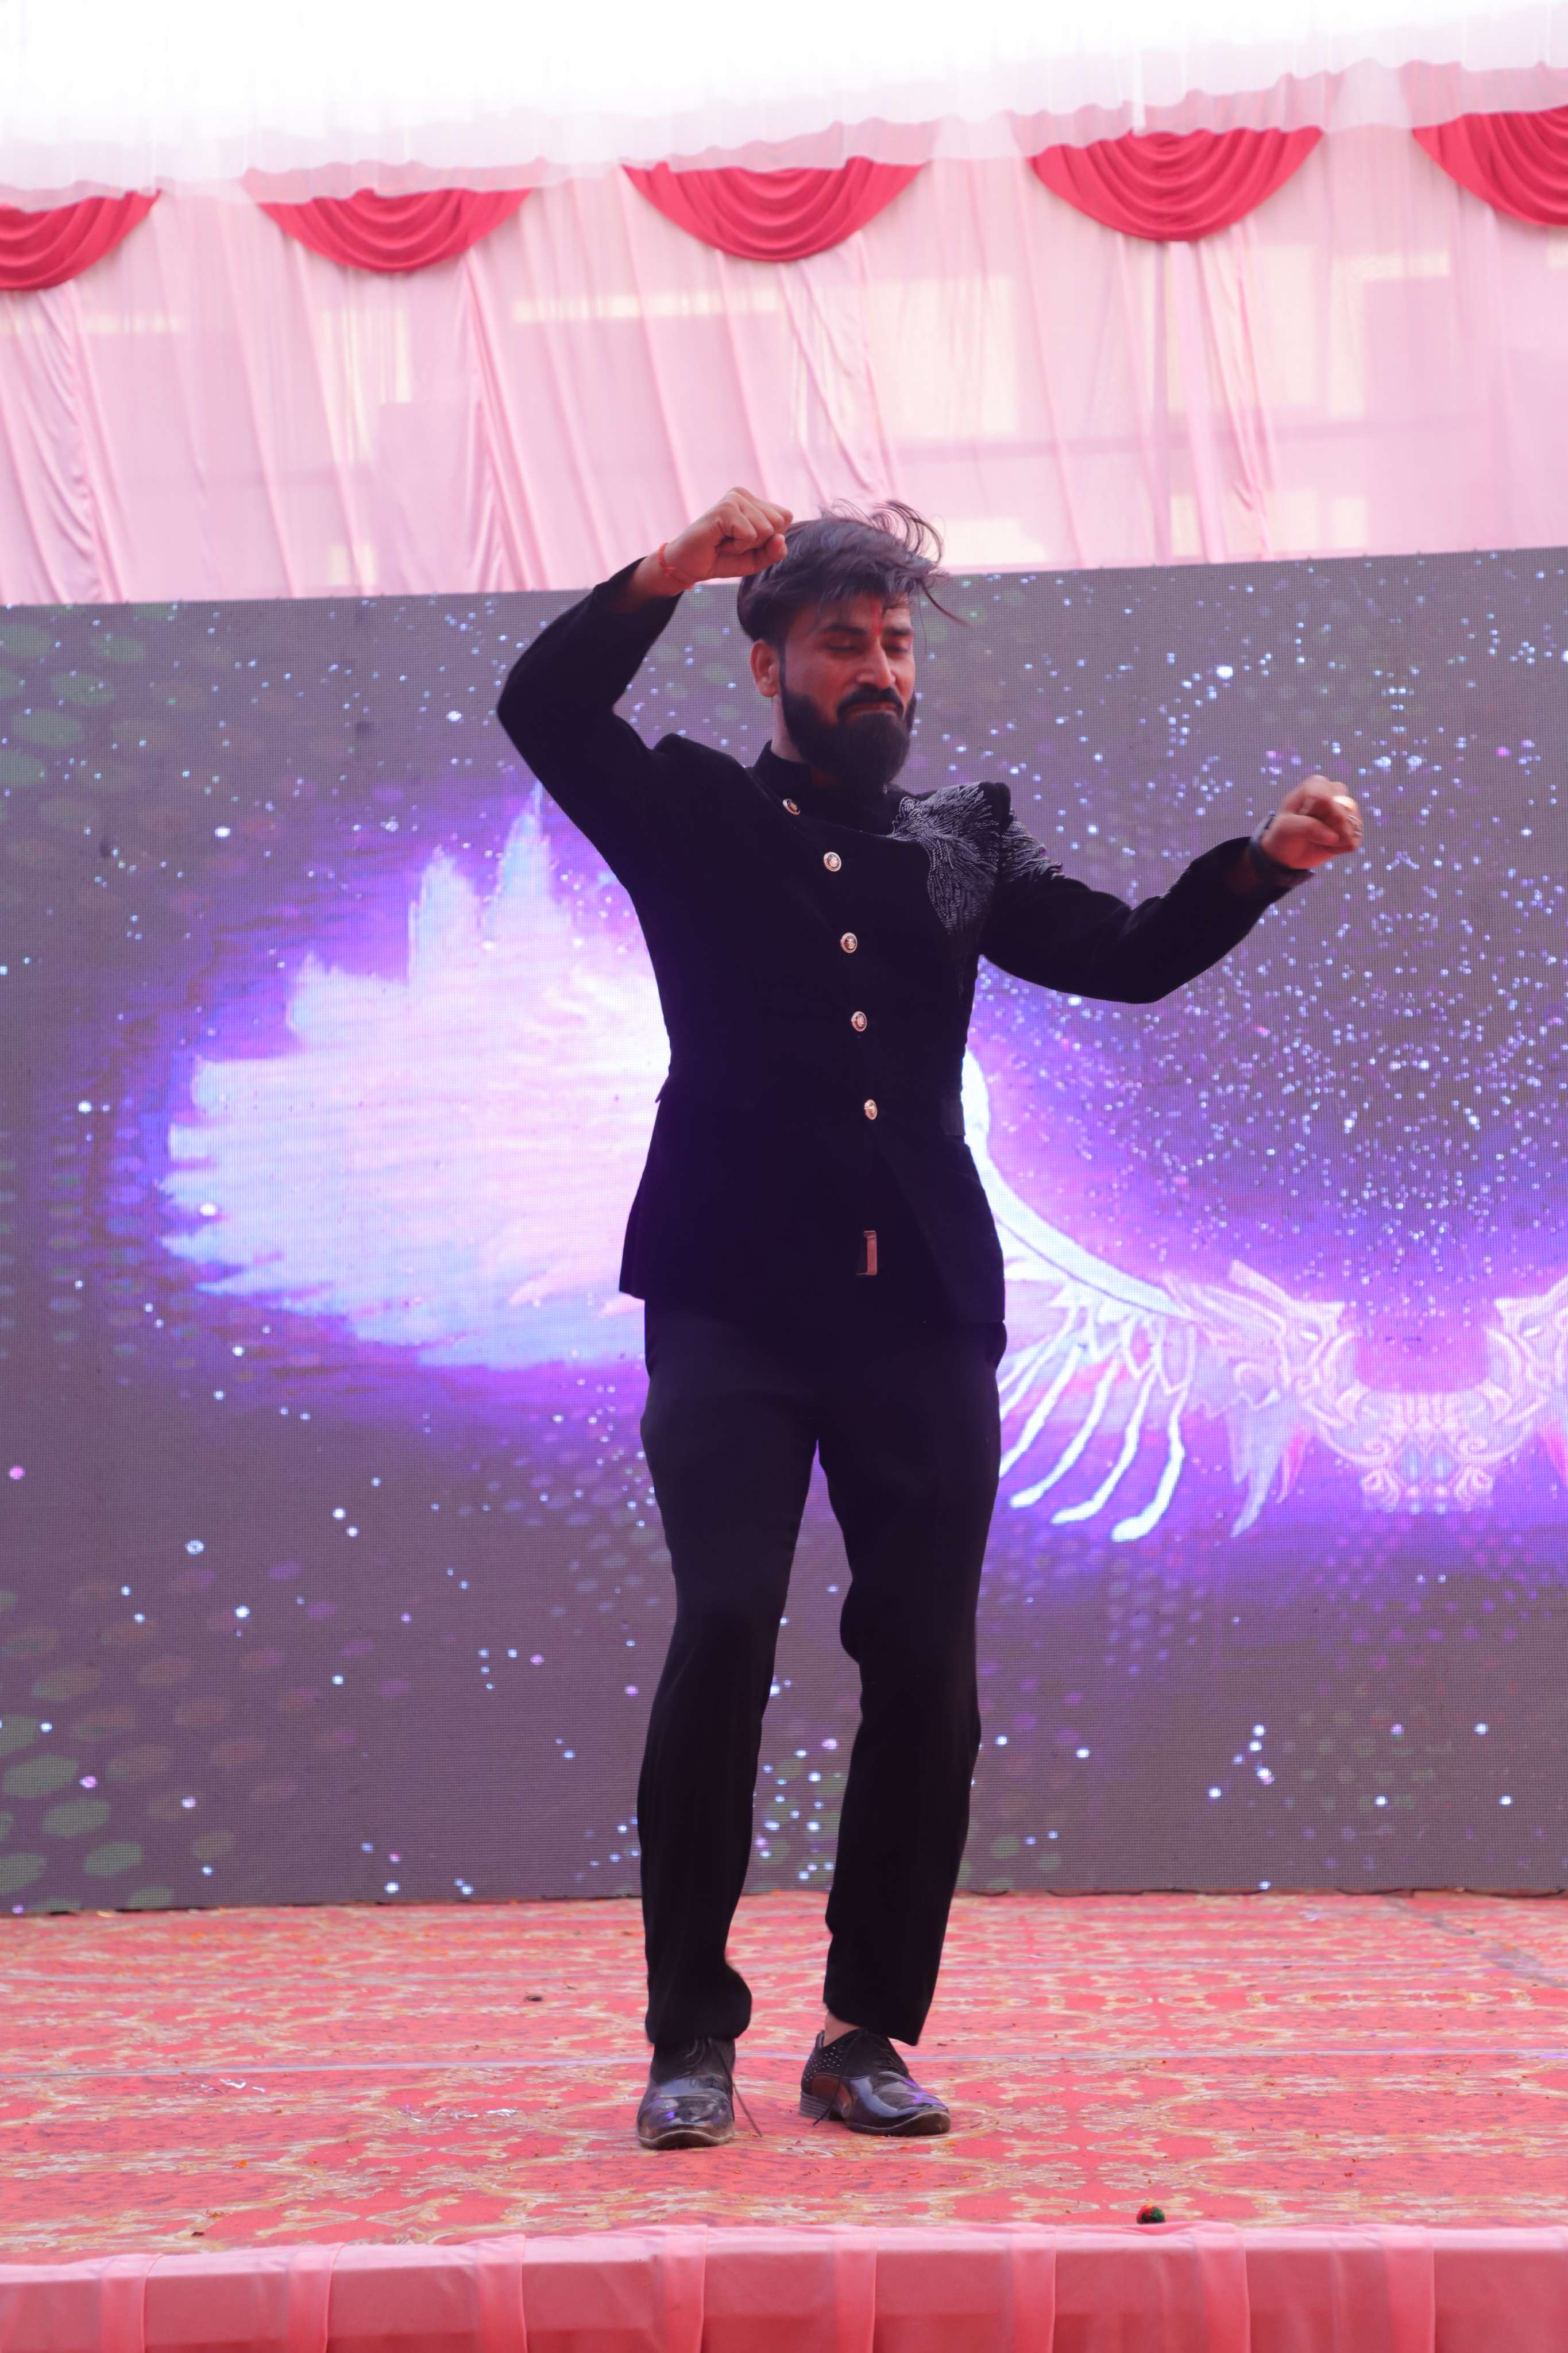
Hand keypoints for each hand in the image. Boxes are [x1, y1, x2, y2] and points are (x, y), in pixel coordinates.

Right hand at [624, 488, 791, 604]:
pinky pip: (750, 534)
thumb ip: (775, 551)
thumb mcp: (756, 559)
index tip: (745, 541)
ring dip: (746, 545)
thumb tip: (780, 539)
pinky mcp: (725, 508)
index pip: (785, 518)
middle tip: (734, 542)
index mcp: (754, 500)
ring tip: (726, 541)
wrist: (689, 565)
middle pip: (778, 523)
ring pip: (766, 529)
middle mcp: (744, 494)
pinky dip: (737, 547)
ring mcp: (734, 498)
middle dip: (759, 543)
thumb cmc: (722, 558)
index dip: (770, 540)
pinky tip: (720, 541)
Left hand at [1258, 776, 1364, 871]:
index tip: (1301, 817)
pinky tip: (1326, 845)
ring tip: (1318, 838)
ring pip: (1351, 828)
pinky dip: (1338, 849)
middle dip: (1325, 828)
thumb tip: (1334, 836)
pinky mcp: (1354, 829)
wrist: (1287, 853)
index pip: (1325, 800)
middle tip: (1309, 830)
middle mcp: (1336, 793)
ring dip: (1332, 840)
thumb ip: (1308, 827)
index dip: (1313, 815)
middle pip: (1342, 814)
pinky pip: (1353, 842)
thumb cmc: (1284, 834)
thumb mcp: (1286, 828)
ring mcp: (1348, 811)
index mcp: (1316, 785)